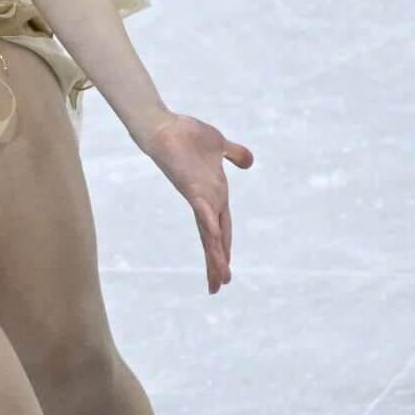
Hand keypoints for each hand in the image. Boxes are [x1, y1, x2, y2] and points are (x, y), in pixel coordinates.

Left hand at [139, 111, 254, 293]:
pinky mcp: (191, 189)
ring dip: (215, 257)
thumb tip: (249, 163)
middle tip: (217, 287)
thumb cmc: (188, 136)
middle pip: (214, 239)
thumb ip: (235, 154)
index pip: (221, 229)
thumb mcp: (220, 145)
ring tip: (219, 280)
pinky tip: (214, 241)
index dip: (223, 250)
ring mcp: (199, 197)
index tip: (224, 271)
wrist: (165, 127)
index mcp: (214, 195)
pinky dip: (210, 226)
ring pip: (210, 234)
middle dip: (216, 262)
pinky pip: (203, 211)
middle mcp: (206, 201)